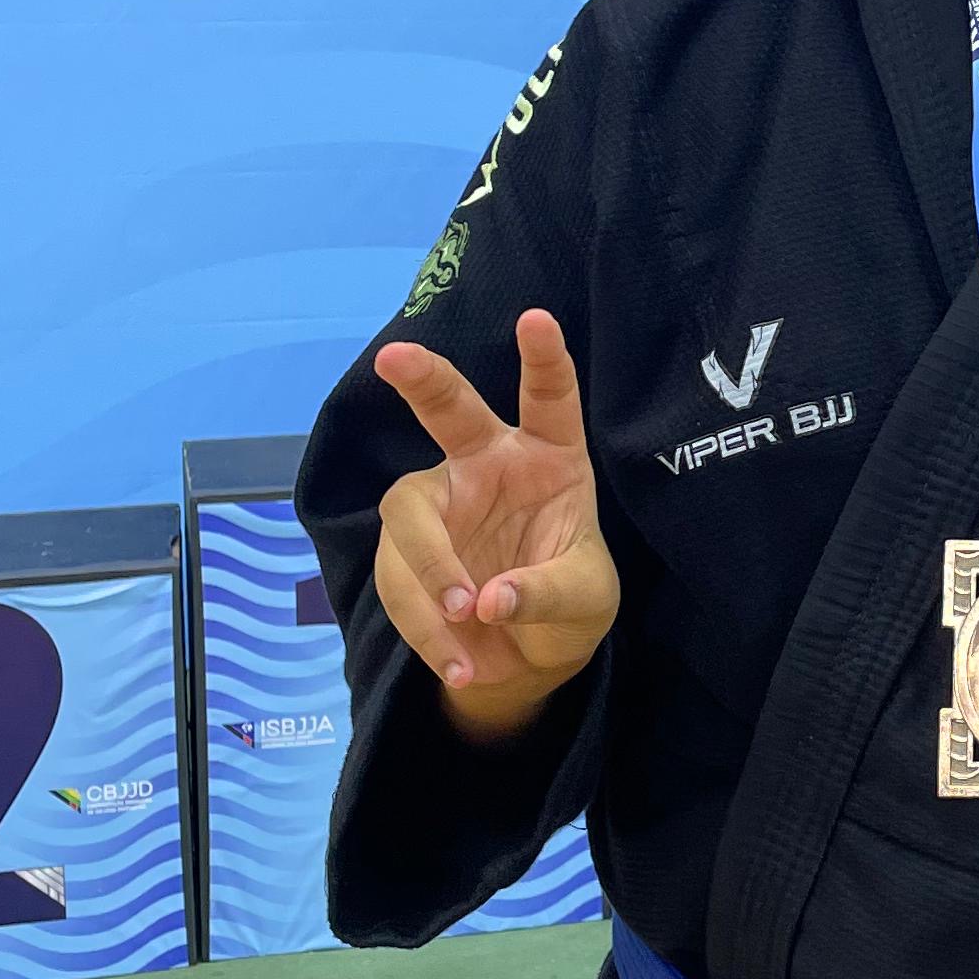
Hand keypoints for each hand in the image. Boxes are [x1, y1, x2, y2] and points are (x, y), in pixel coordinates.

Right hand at [372, 308, 620, 743]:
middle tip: (394, 357)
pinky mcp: (404, 548)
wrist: (525, 656)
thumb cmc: (570, 604)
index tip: (536, 318)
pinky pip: (398, 578)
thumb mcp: (584, 602)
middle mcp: (488, 465)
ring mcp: (440, 503)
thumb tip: (488, 600)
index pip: (549, 400)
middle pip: (450, 413)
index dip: (544, 359)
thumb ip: (546, 593)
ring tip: (469, 627)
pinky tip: (459, 661)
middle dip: (424, 381)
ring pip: (410, 517)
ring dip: (432, 574)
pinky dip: (425, 626)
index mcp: (550, 458)